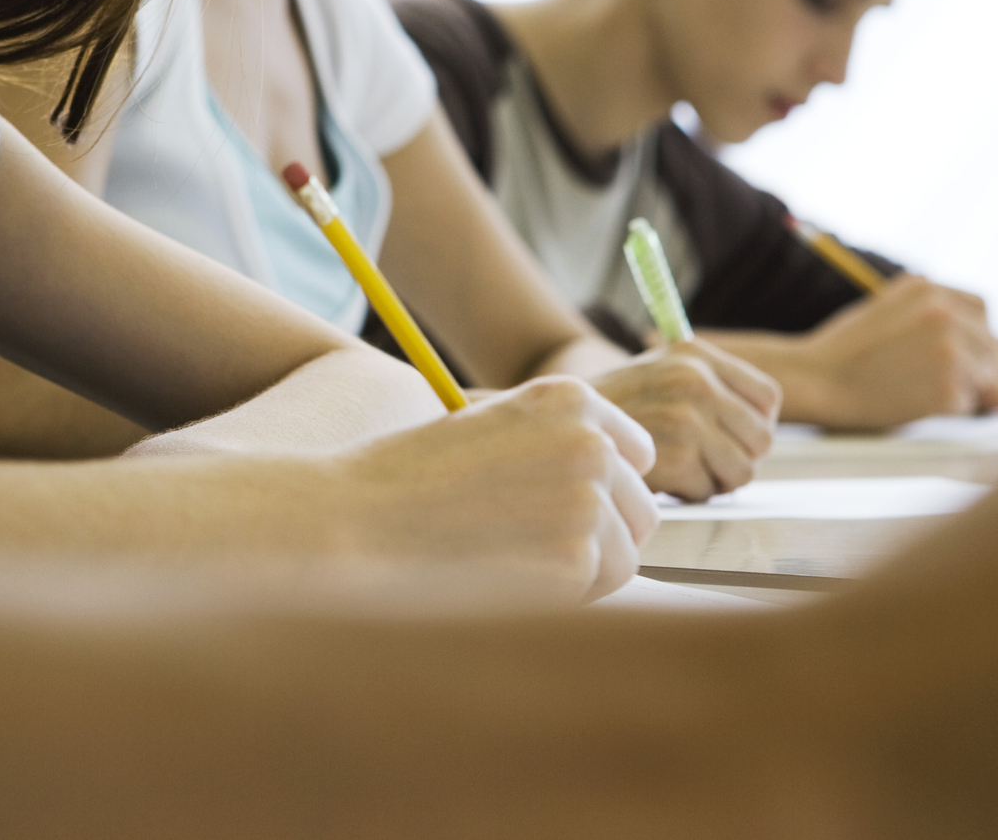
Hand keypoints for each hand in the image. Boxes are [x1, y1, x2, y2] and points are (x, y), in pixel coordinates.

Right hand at [333, 377, 657, 603]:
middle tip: (534, 550)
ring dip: (583, 571)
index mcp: (571, 398)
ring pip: (625, 555)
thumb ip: (556, 448)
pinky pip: (597, 591)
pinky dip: (562, 598)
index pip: (635, 456)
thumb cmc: (409, 481)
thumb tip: (611, 495)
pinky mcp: (578, 557)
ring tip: (514, 563)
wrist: (357, 520)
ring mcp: (589, 498)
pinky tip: (507, 580)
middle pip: (640, 508)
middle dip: (602, 536)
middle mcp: (592, 441)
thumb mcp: (493, 429)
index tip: (559, 511)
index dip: (602, 491)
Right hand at [586, 341, 779, 501]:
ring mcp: (685, 418)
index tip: (723, 434)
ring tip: (677, 468)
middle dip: (734, 456)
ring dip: (713, 479)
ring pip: (743, 471)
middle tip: (698, 459)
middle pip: (761, 438)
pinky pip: (709, 491)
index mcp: (694, 354)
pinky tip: (658, 479)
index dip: (749, 424)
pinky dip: (685, 493)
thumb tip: (764, 428)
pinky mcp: (674, 458)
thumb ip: (710, 387)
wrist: (553, 429)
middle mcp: (694, 380)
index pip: (768, 398)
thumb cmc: (613, 411)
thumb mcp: (659, 373)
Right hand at [780, 275, 997, 427]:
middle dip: (994, 374)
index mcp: (928, 289)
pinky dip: (956, 414)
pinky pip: (969, 405)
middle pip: (995, 346)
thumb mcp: (884, 307)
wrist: (815, 379)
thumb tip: (973, 340)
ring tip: (949, 404)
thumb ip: (926, 313)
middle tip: (990, 399)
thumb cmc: (843, 351)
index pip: (982, 311)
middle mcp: (944, 313)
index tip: (981, 363)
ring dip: (977, 395)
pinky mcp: (948, 387)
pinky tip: (927, 411)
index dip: (983, 339)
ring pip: (989, 378)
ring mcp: (949, 351)